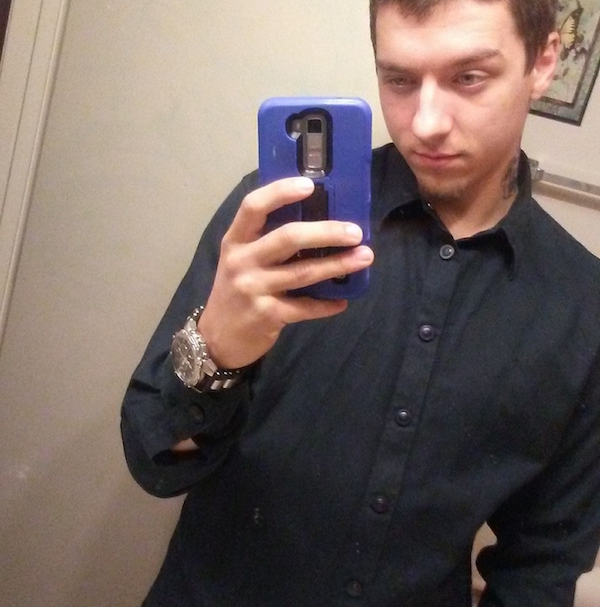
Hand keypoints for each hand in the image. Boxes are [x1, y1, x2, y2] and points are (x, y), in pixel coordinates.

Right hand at [199, 177, 373, 367]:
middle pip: (287, 238)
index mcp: (236, 241)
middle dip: (326, 232)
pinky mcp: (267, 315)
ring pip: (303, 272)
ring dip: (337, 265)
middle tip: (356, 232)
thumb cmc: (236, 291)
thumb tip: (318, 223)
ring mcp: (253, 289)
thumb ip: (267, 242)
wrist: (218, 338)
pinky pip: (305, 308)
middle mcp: (242, 261)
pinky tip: (342, 301)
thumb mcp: (242, 261)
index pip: (253, 207)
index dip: (280, 192)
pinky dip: (326, 305)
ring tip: (364, 258)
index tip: (310, 185)